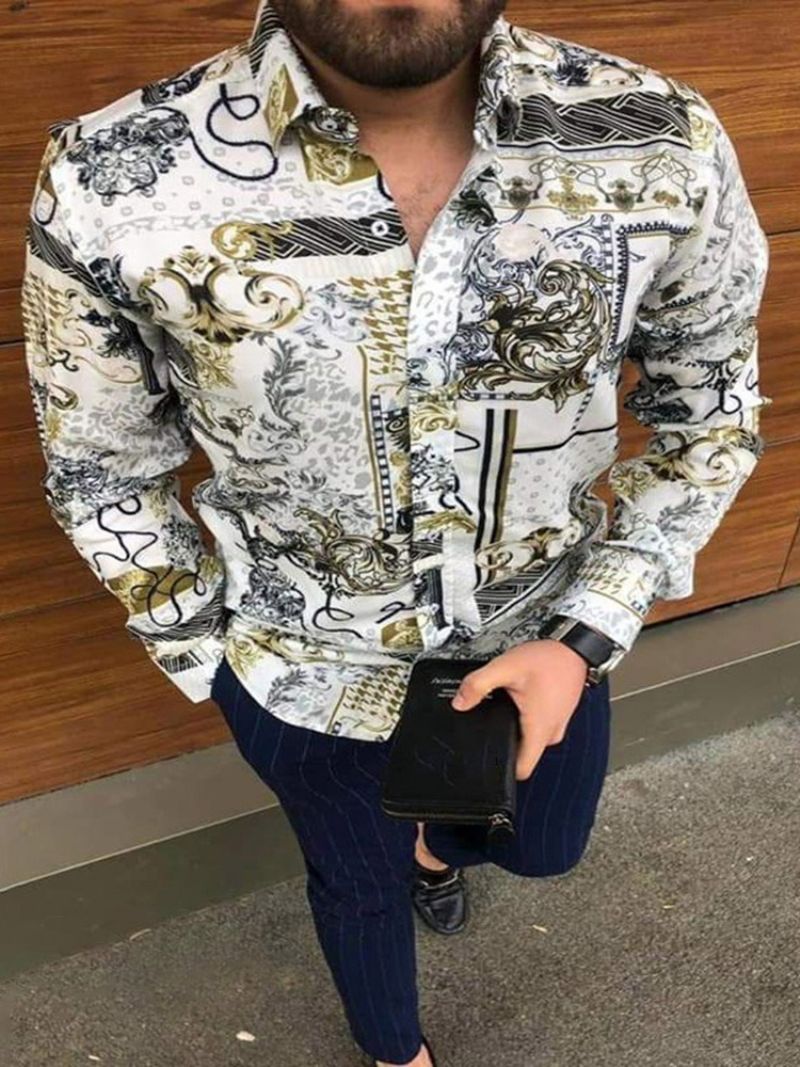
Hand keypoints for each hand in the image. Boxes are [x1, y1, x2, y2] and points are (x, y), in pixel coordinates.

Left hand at [450, 639, 588, 779]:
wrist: (572, 648)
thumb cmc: (547, 659)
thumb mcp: (505, 668)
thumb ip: (478, 685)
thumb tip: (460, 703)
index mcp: (540, 728)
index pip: (521, 770)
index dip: (501, 767)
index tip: (487, 756)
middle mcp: (551, 733)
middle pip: (522, 754)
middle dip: (505, 739)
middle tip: (495, 717)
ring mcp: (557, 726)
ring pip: (529, 740)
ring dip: (516, 727)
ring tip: (510, 705)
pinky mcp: (558, 717)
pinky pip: (538, 728)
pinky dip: (527, 718)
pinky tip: (522, 700)